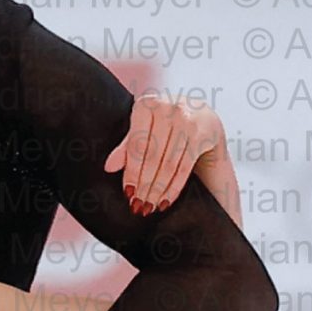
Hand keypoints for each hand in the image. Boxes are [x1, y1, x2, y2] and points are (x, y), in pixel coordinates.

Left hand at [104, 92, 224, 214]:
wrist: (203, 115)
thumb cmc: (164, 123)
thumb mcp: (144, 128)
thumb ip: (127, 146)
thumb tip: (108, 167)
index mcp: (147, 103)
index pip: (137, 145)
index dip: (131, 171)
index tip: (128, 193)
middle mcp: (169, 108)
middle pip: (153, 157)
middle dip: (144, 185)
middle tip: (138, 205)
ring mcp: (188, 120)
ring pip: (168, 164)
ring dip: (158, 190)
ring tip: (150, 206)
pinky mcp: (203, 134)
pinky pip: (184, 167)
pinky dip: (174, 187)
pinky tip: (166, 201)